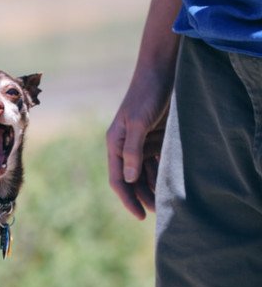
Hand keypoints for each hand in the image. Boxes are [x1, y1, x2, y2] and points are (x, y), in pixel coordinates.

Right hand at [106, 81, 168, 219]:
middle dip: (143, 196)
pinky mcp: (155, 137)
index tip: (141, 215)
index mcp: (114, 144)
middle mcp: (125, 147)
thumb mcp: (138, 122)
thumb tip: (130, 179)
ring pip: (146, 173)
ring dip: (154, 187)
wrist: (162, 70)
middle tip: (160, 212)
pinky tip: (172, 183)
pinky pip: (157, 161)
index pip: (118, 179)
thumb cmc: (146, 94)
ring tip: (168, 202)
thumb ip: (132, 151)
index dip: (128, 199)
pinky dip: (163, 173)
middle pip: (132, 180)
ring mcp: (140, 143)